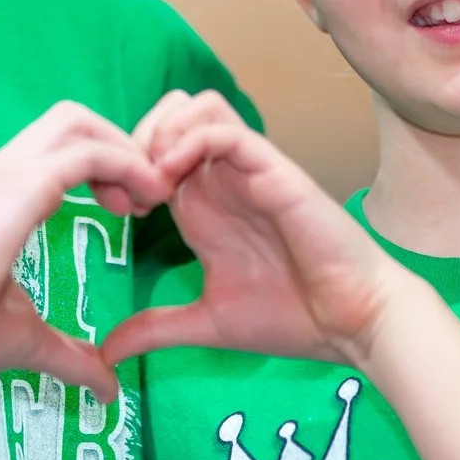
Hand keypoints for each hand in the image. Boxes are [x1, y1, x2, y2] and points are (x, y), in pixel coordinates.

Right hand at [0, 101, 173, 400]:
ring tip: (147, 198)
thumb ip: (70, 356)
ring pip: (78, 122)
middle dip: (119, 145)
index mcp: (0, 197)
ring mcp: (6, 173)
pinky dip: (124, 165)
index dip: (105, 166)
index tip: (131, 209)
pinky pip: (86, 153)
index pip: (59, 148)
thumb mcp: (25, 341)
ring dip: (124, 150)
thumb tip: (107, 387)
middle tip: (144, 199)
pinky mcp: (17, 186)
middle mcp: (2, 173)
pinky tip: (141, 203)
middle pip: (72, 119)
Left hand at [102, 91, 410, 367]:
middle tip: (126, 190)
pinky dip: (189, 142)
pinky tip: (171, 183)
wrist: (353, 323)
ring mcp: (248, 170)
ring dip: (161, 134)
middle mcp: (223, 179)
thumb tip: (106, 352)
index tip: (113, 210)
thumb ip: (157, 329)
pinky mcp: (272, 170)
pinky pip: (223, 129)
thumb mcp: (207, 323)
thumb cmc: (294, 318)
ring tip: (151, 184)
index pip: (154, 151)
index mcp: (205, 206)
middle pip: (170, 113)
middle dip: (135, 139)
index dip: (123, 168)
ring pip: (197, 107)